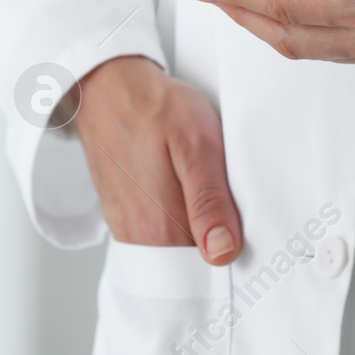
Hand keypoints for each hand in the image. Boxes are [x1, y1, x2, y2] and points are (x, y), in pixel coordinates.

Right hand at [72, 55, 242, 263]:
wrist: (107, 84)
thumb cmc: (155, 108)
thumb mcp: (198, 145)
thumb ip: (210, 202)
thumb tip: (222, 253)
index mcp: (163, 229)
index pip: (210, 270)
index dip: (234, 253)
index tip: (248, 231)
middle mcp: (140, 237)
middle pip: (192, 261)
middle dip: (216, 243)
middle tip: (230, 203)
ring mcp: (127, 225)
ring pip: (175, 246)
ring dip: (196, 229)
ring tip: (206, 192)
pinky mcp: (121, 211)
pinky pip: (156, 231)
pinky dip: (175, 217)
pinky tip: (183, 190)